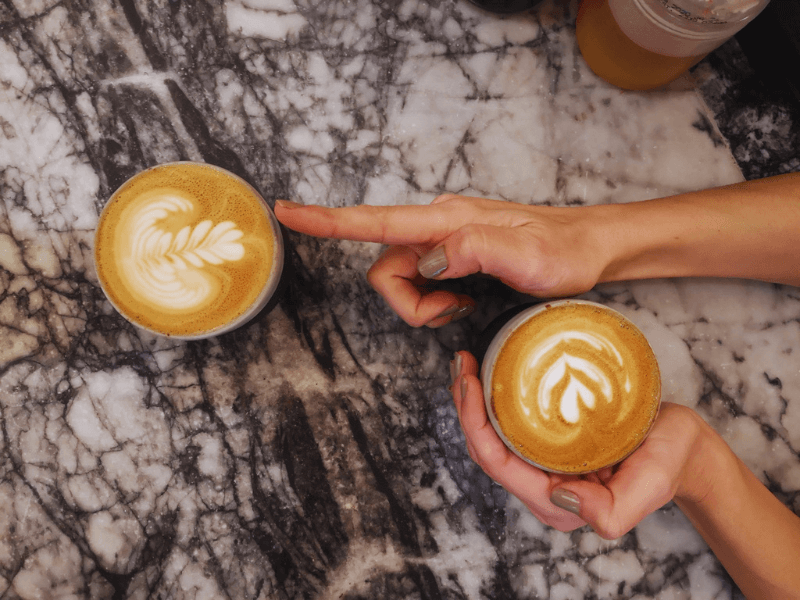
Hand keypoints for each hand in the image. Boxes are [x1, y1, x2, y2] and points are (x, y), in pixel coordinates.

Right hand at [275, 195, 609, 326]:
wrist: (586, 248)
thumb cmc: (562, 251)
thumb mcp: (527, 255)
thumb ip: (473, 249)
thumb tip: (427, 262)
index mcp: (447, 221)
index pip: (375, 221)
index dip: (327, 221)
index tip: (286, 211)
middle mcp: (437, 227)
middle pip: (384, 269)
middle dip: (408, 303)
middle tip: (453, 311)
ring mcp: (443, 242)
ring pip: (400, 281)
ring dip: (423, 306)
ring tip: (463, 306)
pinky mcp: (450, 256)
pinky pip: (419, 284)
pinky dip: (434, 303)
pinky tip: (464, 301)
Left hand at [452, 350, 720, 537]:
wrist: (685, 447)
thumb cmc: (669, 464)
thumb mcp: (650, 485)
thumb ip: (612, 509)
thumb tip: (562, 498)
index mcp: (556, 503)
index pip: (498, 464)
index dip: (474, 425)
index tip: (469, 382)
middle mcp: (542, 486)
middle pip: (485, 448)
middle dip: (465, 407)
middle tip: (462, 363)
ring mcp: (543, 463)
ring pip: (492, 435)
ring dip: (473, 400)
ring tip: (466, 362)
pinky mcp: (549, 441)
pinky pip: (510, 422)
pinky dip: (494, 397)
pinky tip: (490, 370)